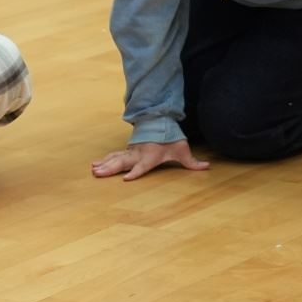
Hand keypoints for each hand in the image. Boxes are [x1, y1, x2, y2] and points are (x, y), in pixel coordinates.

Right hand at [91, 141, 209, 180]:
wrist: (159, 122)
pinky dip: (104, 160)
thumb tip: (207, 166)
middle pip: (122, 163)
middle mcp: (138, 154)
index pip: (142, 166)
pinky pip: (114, 156)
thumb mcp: (182, 149)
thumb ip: (192, 161)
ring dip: (104, 165)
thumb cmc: (170, 138)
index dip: (135, 172)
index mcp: (151, 156)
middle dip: (110, 168)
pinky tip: (95, 165)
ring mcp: (131, 152)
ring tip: (93, 170)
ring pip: (115, 159)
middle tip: (98, 174)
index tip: (126, 179)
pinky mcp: (127, 150)